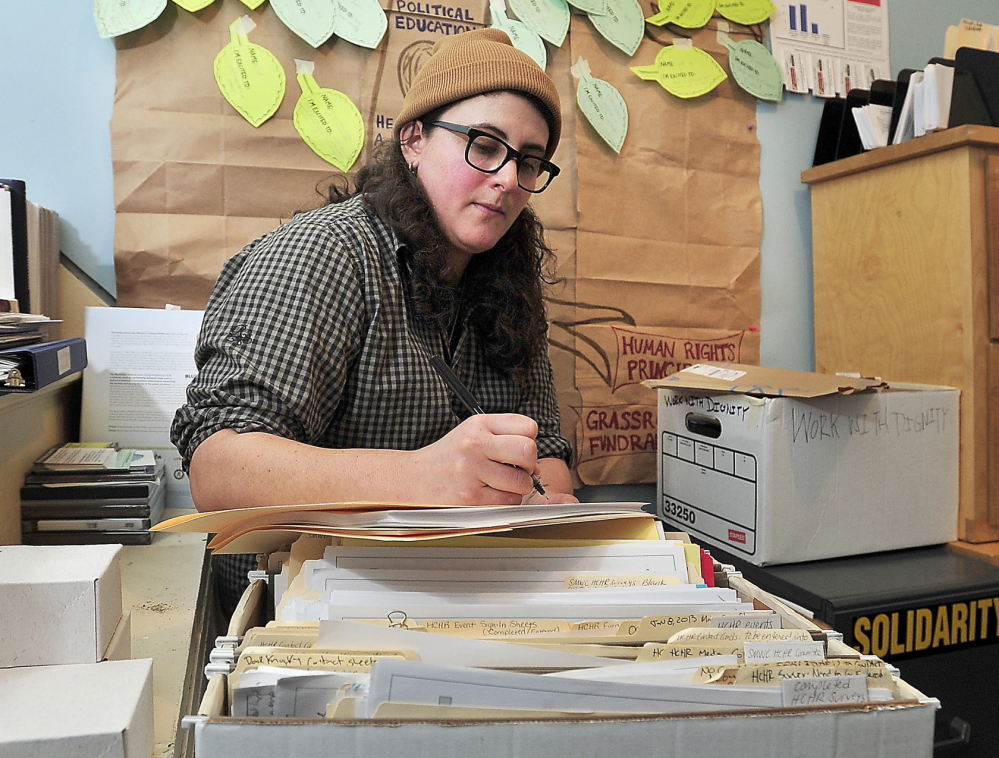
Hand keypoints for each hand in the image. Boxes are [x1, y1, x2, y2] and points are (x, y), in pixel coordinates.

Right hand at [413, 414, 540, 504]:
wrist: (413, 479)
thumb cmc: (448, 458)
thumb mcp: (472, 434)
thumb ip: (506, 440)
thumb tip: (538, 466)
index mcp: (478, 425)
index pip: (528, 427)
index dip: (529, 440)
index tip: (519, 450)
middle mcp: (475, 445)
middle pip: (528, 451)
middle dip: (530, 464)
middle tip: (518, 469)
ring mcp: (472, 472)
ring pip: (522, 482)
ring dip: (519, 487)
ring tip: (501, 483)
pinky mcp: (471, 497)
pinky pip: (508, 502)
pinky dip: (505, 501)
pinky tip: (490, 494)